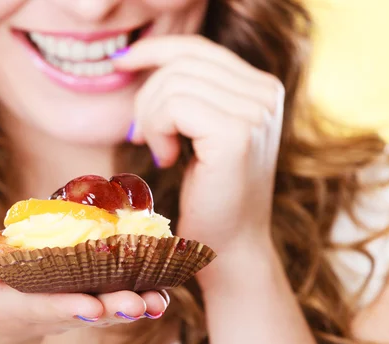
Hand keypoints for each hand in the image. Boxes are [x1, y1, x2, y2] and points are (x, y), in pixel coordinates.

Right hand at [0, 229, 169, 343]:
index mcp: (19, 302)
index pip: (45, 306)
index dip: (67, 307)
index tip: (90, 307)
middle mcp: (53, 308)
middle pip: (87, 311)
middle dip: (113, 308)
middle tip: (140, 305)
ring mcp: (74, 304)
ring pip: (108, 307)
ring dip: (135, 304)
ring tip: (159, 299)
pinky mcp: (89, 293)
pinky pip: (116, 293)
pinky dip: (140, 290)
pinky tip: (163, 285)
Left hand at [114, 35, 283, 286]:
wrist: (228, 247)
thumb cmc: (209, 195)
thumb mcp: (200, 132)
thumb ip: (190, 93)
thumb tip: (139, 57)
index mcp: (261, 89)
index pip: (199, 50)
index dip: (156, 50)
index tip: (122, 62)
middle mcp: (266, 94)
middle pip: (183, 63)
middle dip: (147, 97)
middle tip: (141, 136)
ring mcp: (256, 112)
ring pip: (174, 83)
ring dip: (151, 119)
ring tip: (159, 152)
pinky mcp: (237, 134)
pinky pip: (174, 106)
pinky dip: (157, 131)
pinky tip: (166, 159)